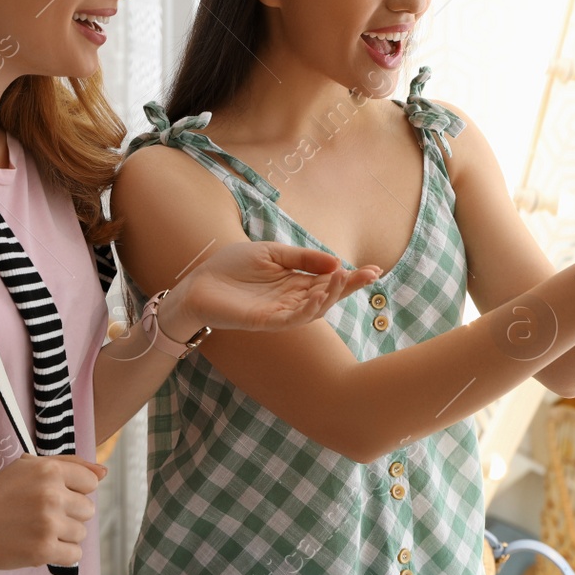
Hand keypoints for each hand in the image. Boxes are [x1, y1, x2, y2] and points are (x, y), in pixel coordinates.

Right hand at [0, 453, 105, 569]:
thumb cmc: (0, 494)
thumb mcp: (30, 467)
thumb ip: (70, 465)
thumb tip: (104, 472)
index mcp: (49, 470)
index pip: (91, 482)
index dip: (75, 490)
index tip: (55, 496)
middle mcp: (52, 495)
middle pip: (88, 509)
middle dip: (70, 514)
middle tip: (43, 515)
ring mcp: (48, 523)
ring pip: (82, 533)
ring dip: (65, 535)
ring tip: (40, 530)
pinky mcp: (43, 550)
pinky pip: (75, 555)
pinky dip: (62, 554)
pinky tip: (43, 546)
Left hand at [167, 241, 381, 337]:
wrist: (199, 281)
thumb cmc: (232, 267)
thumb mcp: (273, 253)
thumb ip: (302, 258)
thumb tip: (336, 262)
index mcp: (295, 282)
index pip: (329, 281)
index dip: (352, 278)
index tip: (375, 270)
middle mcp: (292, 299)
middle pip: (328, 296)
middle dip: (349, 286)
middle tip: (368, 274)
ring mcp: (280, 312)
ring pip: (314, 309)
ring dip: (330, 295)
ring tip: (342, 278)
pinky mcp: (265, 321)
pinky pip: (292, 318)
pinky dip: (307, 309)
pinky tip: (318, 295)